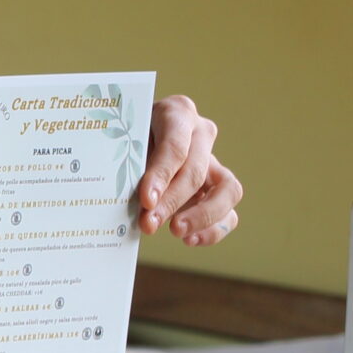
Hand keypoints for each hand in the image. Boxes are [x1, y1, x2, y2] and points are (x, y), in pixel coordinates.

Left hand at [139, 95, 242, 245]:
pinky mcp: (220, 188)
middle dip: (172, 201)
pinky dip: (213, 229)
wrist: (132, 141)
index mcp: (177, 112)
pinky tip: (188, 239)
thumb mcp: (122, 141)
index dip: (161, 175)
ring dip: (202, 216)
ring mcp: (214, 161)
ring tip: (175, 231)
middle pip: (195, 171)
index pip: (175, 145)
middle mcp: (201, 133)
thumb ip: (127, 163)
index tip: (145, 200)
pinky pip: (229, 212)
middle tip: (148, 223)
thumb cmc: (124, 139)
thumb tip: (125, 201)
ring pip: (228, 189)